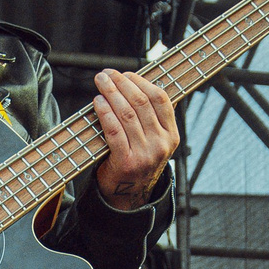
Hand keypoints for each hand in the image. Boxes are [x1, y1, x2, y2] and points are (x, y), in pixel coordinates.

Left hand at [89, 69, 177, 211]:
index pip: (160, 99)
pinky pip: (114, 131)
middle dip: (121, 83)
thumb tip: (143, 84)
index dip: (141, 81)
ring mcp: (144, 154)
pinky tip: (98, 102)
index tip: (126, 73)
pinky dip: (105, 113)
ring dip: (111, 94)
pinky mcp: (126, 162)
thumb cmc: (137, 161)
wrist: (128, 195)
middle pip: (141, 103)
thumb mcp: (155, 142)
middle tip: (107, 74)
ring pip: (126, 114)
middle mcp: (161, 144)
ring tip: (101, 84)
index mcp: (171, 135)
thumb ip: (153, 118)